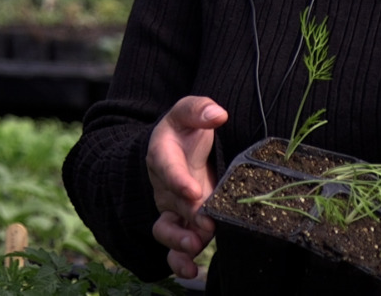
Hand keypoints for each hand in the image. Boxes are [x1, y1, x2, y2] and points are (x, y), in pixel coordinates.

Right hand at [147, 95, 227, 278]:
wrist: (175, 148)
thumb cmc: (184, 129)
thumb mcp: (187, 112)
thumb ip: (198, 110)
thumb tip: (217, 113)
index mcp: (163, 156)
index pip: (167, 168)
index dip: (178, 180)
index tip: (192, 190)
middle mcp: (165, 187)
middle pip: (171, 205)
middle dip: (188, 216)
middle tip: (204, 224)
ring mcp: (174, 209)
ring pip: (168, 231)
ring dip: (180, 242)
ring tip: (194, 248)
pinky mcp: (185, 224)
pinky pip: (176, 248)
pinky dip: (181, 262)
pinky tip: (193, 271)